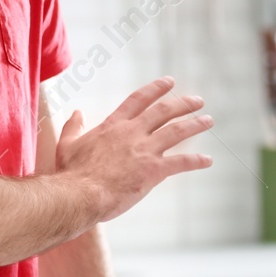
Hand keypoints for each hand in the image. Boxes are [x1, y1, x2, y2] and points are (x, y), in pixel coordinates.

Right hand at [57, 77, 212, 222]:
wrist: (80, 194)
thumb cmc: (71, 173)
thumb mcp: (67, 144)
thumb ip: (73, 126)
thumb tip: (77, 113)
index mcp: (114, 125)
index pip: (138, 99)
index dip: (155, 89)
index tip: (169, 81)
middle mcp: (132, 133)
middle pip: (163, 111)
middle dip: (183, 104)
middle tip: (198, 100)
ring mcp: (144, 150)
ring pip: (176, 132)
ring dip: (194, 124)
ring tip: (208, 120)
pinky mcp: (153, 170)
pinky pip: (180, 162)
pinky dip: (196, 161)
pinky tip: (207, 161)